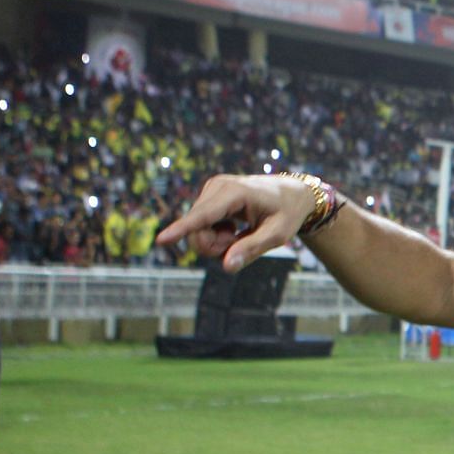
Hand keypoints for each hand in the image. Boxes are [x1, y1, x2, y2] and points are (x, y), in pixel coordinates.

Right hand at [155, 174, 312, 271]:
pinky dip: (215, 236)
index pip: (203, 216)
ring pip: (195, 231)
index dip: (182, 230)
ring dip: (216, 243)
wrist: (292, 194)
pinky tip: (233, 228)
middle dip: (214, 247)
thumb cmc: (288, 213)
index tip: (161, 240)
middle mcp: (216, 187)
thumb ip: (252, 249)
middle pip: (197, 231)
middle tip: (239, 244)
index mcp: (235, 192)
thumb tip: (226, 266)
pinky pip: (199, 227)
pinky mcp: (207, 199)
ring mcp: (209, 191)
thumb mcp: (277, 234)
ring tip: (238, 234)